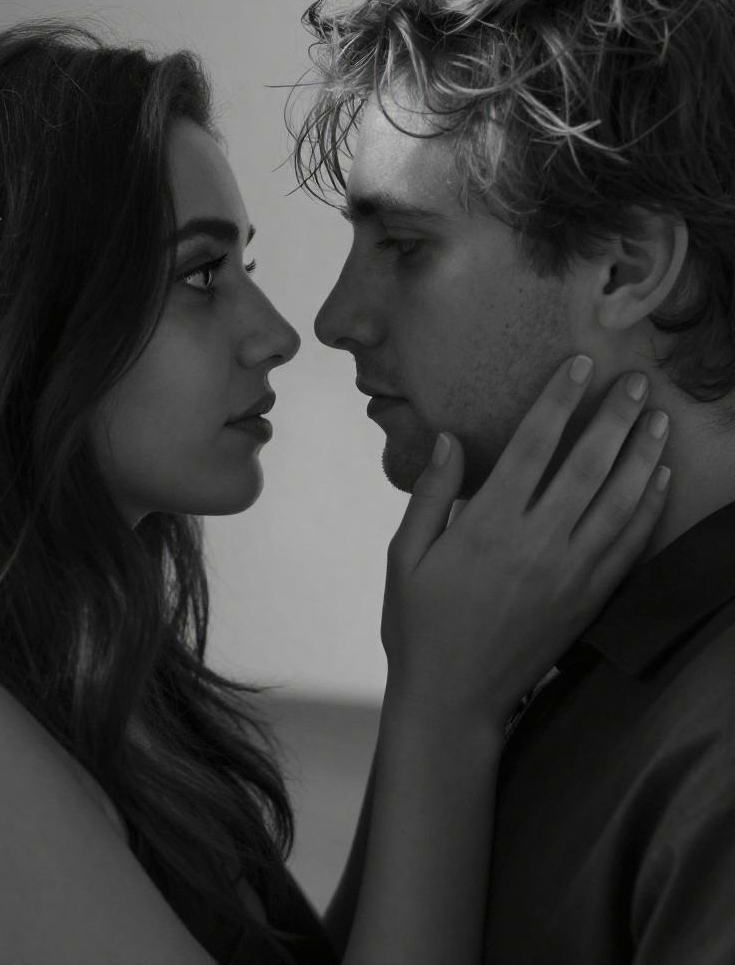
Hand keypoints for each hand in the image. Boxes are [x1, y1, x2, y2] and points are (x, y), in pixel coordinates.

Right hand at [382, 356, 669, 725]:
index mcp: (487, 528)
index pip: (533, 447)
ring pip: (621, 502)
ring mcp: (570, 574)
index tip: (579, 366)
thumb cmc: (418, 625)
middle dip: (615, 417)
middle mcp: (537, 545)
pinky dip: (650, 509)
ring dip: (643, 455)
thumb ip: (431, 495)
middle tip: (636, 381)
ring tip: (658, 418)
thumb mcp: (405, 556)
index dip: (558, 401)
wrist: (455, 699)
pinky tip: (660, 480)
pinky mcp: (587, 600)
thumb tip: (450, 440)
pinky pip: (629, 547)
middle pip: (589, 466)